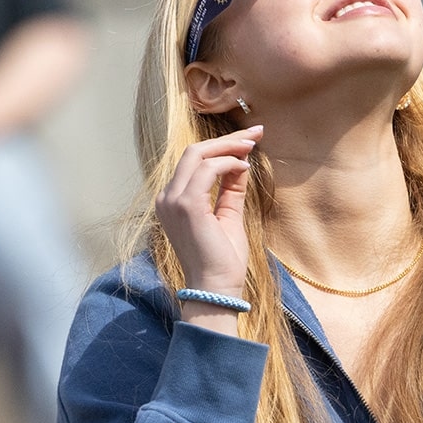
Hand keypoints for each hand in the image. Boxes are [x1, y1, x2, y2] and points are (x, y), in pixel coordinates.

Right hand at [156, 126, 260, 327]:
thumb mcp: (228, 216)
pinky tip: (244, 166)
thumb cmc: (223, 259)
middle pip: (193, 152)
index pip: (194, 162)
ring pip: (198, 155)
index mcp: (173, 201)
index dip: (221, 147)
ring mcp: (172, 201)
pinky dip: (227, 163)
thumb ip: (230, 189)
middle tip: (256, 133)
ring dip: (228, 147)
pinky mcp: (186, 206)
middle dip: (226, 139)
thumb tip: (240, 163)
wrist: (217, 289)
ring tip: (252, 146)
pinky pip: (206, 170)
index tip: (248, 140)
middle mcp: (167, 198)